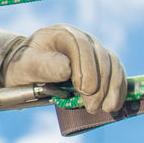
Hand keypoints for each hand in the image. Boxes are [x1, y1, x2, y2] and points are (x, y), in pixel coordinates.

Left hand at [3, 24, 126, 113]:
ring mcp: (94, 51)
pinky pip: (116, 74)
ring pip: (112, 64)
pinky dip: (118, 89)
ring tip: (105, 108)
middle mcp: (83, 39)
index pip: (80, 45)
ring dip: (112, 88)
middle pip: (100, 56)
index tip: (85, 90)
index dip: (86, 67)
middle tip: (92, 106)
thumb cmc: (25, 66)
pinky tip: (113, 105)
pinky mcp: (102, 65)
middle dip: (99, 84)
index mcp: (63, 34)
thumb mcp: (26, 65)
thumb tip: (67, 69)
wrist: (28, 69)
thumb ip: (44, 65)